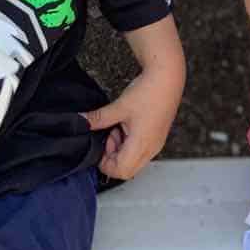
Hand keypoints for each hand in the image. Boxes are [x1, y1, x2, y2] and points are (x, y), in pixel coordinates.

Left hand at [82, 63, 181, 180]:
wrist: (168, 78)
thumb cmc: (148, 92)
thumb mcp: (119, 106)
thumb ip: (98, 119)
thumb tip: (81, 123)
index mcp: (142, 144)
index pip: (121, 171)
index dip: (105, 163)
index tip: (100, 145)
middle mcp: (151, 149)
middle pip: (127, 170)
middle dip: (112, 157)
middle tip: (109, 136)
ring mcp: (156, 145)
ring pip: (133, 161)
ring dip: (120, 150)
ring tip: (118, 127)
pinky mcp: (157, 138)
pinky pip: (140, 152)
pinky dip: (129, 144)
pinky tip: (126, 126)